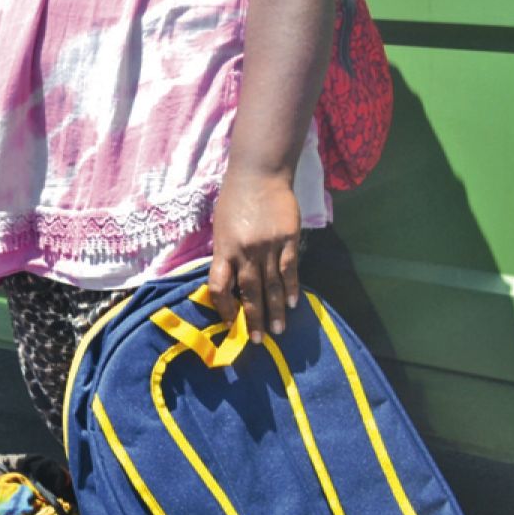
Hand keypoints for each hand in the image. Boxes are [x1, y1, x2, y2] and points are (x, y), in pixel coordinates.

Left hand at [208, 168, 302, 342]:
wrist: (259, 174)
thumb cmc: (234, 199)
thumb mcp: (221, 227)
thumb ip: (225, 254)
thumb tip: (229, 283)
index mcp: (223, 248)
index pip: (219, 286)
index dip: (224, 307)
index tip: (230, 323)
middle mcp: (245, 251)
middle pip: (248, 291)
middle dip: (253, 318)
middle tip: (258, 341)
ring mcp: (268, 246)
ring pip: (272, 285)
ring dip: (275, 310)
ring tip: (278, 331)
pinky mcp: (288, 239)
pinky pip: (290, 269)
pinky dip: (292, 288)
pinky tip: (294, 304)